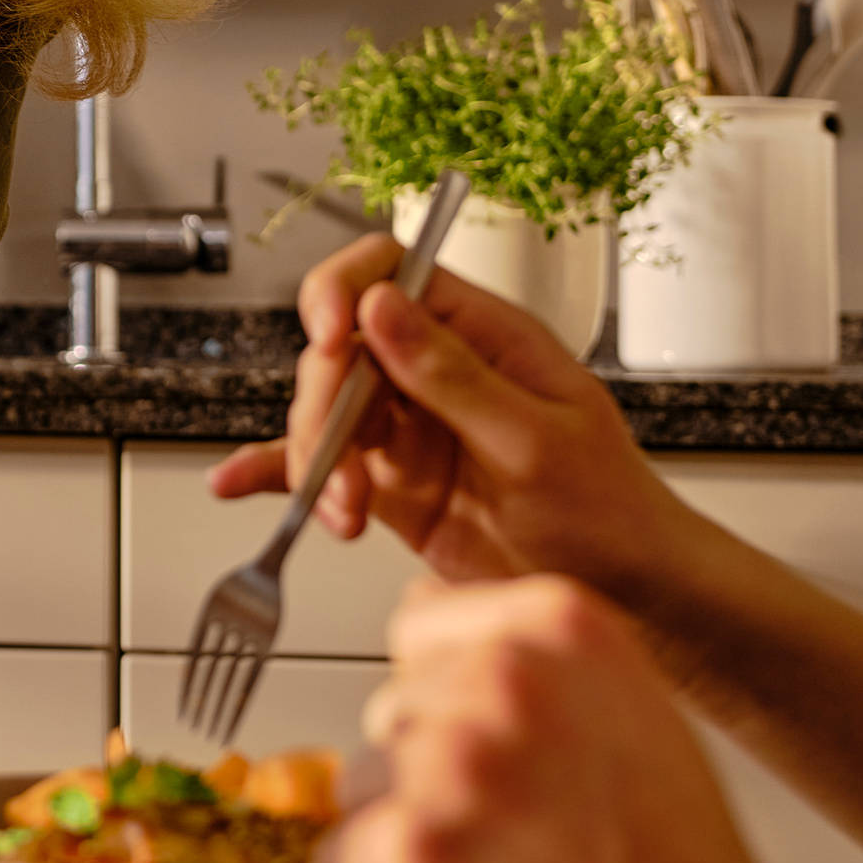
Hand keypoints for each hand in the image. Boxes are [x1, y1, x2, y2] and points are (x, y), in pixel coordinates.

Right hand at [202, 230, 687, 595]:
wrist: (622, 593)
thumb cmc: (607, 508)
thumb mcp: (536, 439)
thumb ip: (454, 376)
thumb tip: (383, 306)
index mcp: (481, 334)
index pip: (392, 270)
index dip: (345, 289)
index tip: (328, 335)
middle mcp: (435, 370)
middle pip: (339, 350)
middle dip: (325, 406)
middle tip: (337, 460)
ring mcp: (408, 426)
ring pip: (324, 412)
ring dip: (316, 461)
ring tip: (340, 513)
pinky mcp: (388, 481)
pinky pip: (319, 466)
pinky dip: (277, 473)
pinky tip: (240, 483)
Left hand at [332, 577, 862, 862]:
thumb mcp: (636, 720)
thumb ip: (539, 669)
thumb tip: (430, 631)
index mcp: (563, 626)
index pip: (423, 625)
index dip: (452, 701)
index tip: (506, 757)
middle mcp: (502, 678)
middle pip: (391, 708)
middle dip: (432, 772)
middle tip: (524, 842)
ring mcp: (451, 764)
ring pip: (362, 783)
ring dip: (410, 836)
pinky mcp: (410, 853)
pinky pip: (345, 859)